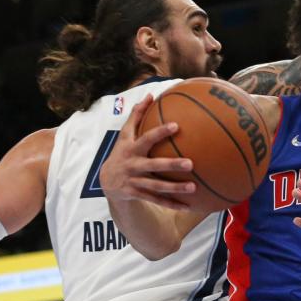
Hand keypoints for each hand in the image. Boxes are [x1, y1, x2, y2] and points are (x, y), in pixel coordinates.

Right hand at [99, 94, 195, 210]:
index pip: (146, 138)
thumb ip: (137, 115)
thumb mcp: (125, 135)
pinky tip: (189, 206)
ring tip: (193, 187)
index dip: (160, 132)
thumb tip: (150, 95)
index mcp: (132, 149)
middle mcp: (133, 166)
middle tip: (190, 163)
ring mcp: (135, 182)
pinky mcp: (138, 195)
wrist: (107, 181)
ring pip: (157, 187)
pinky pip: (157, 201)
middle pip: (153, 165)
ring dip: (175, 188)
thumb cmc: (122, 151)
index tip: (176, 126)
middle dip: (171, 165)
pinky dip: (172, 204)